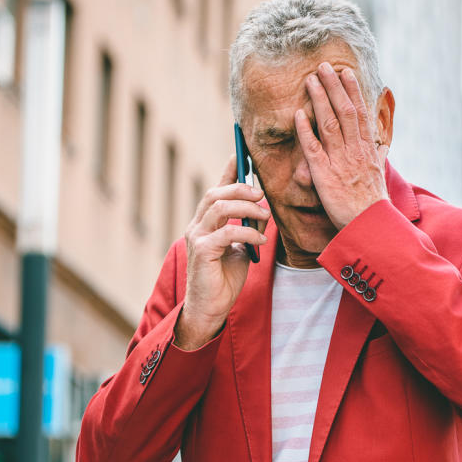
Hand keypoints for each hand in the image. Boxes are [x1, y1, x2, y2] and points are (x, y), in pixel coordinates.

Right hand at [175, 156, 269, 349]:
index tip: (241, 152)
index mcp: (205, 223)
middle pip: (215, 193)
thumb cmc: (224, 279)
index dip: (228, 170)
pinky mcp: (202, 252)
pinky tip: (261, 239)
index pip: (216, 189)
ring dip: (246, 207)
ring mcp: (196, 238)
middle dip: (241, 188)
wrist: (211, 308)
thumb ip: (247, 228)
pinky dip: (248, 232)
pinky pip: (227, 232)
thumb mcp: (240, 248)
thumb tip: (264, 210)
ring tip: (265, 216)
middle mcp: (196, 226)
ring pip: (219, 207)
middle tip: (263, 195)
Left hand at [295, 63, 390, 228]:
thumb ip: (379, 156)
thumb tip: (384, 145)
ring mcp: (339, 161)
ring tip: (310, 80)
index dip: (352, 91)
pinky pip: (313, 149)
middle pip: (344, 111)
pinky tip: (298, 114)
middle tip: (323, 66)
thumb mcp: (380, 174)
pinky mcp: (324, 175)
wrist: (369, 225)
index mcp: (367, 149)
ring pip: (329, 123)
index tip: (345, 73)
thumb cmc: (373, 203)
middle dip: (334, 87)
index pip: (359, 113)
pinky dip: (305, 131)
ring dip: (319, 100)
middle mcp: (354, 150)